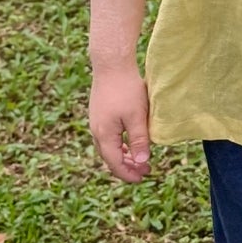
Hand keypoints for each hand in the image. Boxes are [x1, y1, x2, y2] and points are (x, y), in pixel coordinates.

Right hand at [89, 64, 151, 181]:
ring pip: (109, 147)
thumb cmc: (126, 89)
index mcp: (104, 135)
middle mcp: (96, 131)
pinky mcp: (99, 113)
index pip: (115, 163)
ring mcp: (96, 121)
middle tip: (145, 170)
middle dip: (127, 166)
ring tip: (139, 158)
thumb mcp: (137, 116)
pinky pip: (108, 136)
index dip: (128, 174)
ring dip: (124, 155)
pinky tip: (130, 141)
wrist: (111, 64)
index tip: (143, 178)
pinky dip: (120, 144)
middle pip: (110, 157)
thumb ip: (139, 140)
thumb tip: (141, 162)